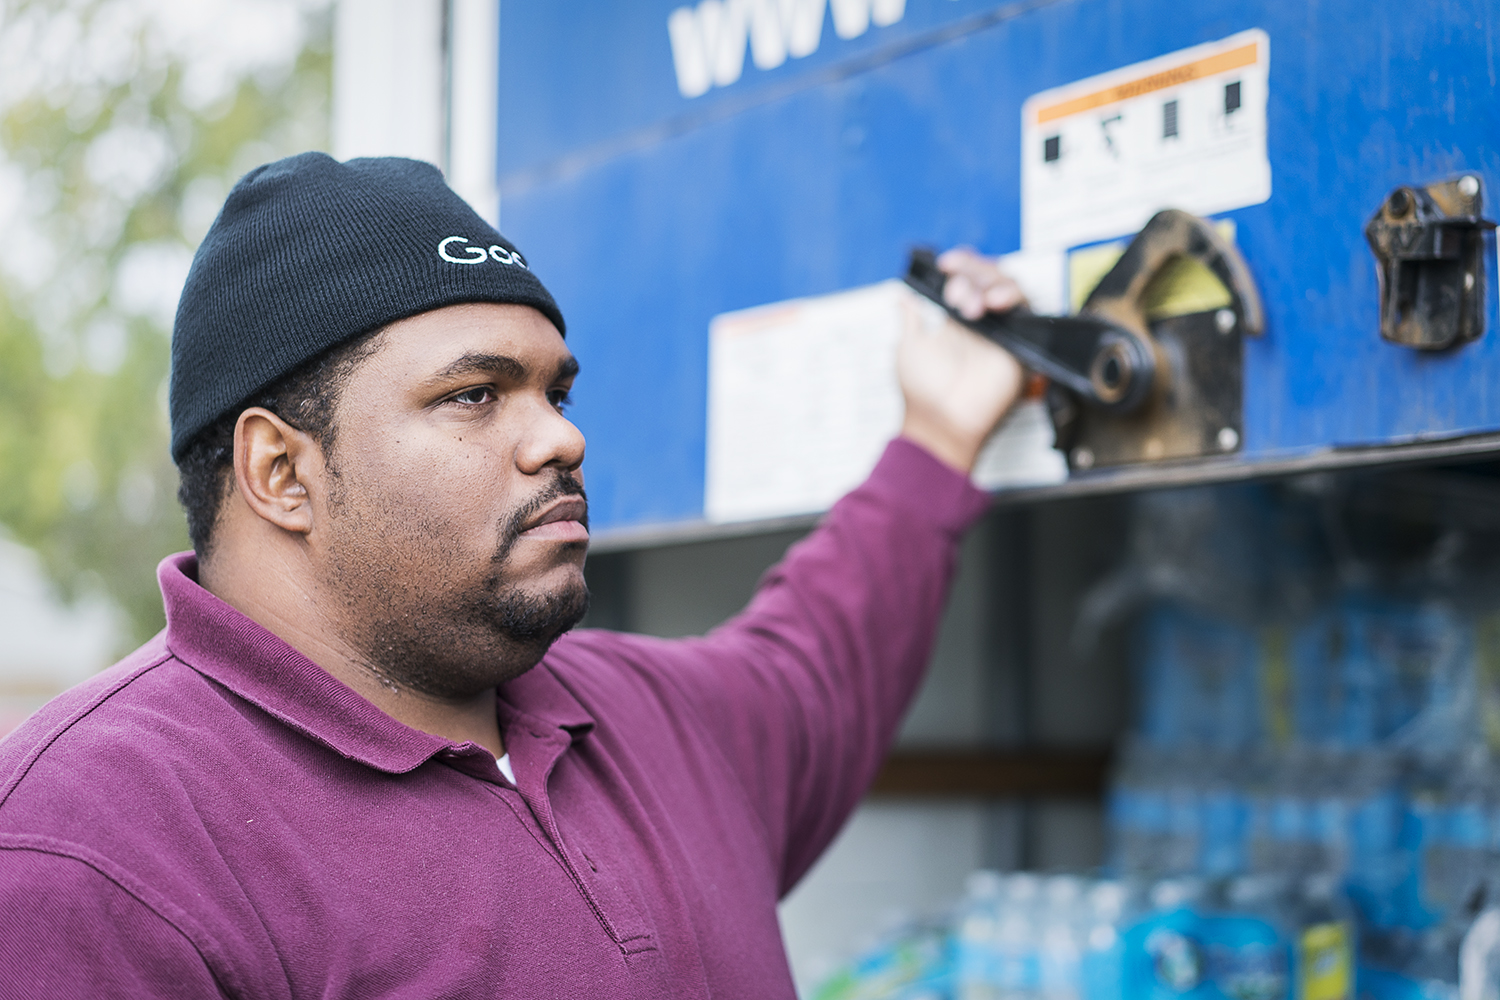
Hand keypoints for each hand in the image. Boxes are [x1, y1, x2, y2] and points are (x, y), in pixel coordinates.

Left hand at [896, 248, 1024, 473]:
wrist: (941, 422)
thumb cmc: (922, 392)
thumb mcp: (909, 347)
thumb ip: (911, 320)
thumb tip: (902, 297)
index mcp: (956, 319)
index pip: (967, 279)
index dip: (961, 266)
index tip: (946, 264)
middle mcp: (981, 322)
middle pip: (989, 278)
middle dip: (972, 274)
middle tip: (955, 293)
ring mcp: (1001, 331)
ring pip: (1009, 288)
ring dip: (989, 283)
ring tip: (970, 304)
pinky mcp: (1020, 344)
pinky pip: (1027, 311)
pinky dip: (1012, 297)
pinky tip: (993, 303)